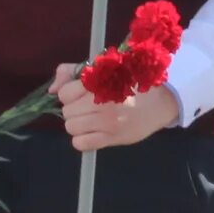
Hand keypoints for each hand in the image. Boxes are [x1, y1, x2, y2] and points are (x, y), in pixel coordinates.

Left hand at [55, 65, 184, 151]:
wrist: (162, 100)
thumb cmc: (131, 82)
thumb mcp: (104, 68)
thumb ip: (72, 72)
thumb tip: (52, 90)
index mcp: (100, 82)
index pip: (64, 94)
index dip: (69, 94)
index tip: (81, 93)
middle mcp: (102, 103)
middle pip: (66, 112)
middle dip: (73, 109)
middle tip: (88, 107)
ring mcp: (108, 123)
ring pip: (71, 128)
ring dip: (77, 124)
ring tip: (91, 119)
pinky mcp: (113, 138)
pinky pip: (81, 144)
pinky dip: (82, 139)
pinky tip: (93, 132)